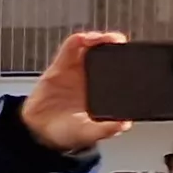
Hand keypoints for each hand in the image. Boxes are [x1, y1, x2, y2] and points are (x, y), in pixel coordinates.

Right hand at [20, 30, 135, 155]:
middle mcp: (92, 79)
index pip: (120, 71)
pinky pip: (71, 47)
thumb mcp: (89, 133)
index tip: (135, 59)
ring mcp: (76, 70)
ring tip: (108, 39)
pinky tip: (85, 39)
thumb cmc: (64, 132)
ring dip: (101, 39)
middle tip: (121, 43)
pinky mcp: (60, 65)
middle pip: (107, 55)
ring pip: (91, 47)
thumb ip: (106, 129)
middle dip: (116, 45)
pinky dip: (79, 40)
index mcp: (104, 93)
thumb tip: (124, 124)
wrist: (36, 131)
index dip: (128, 62)